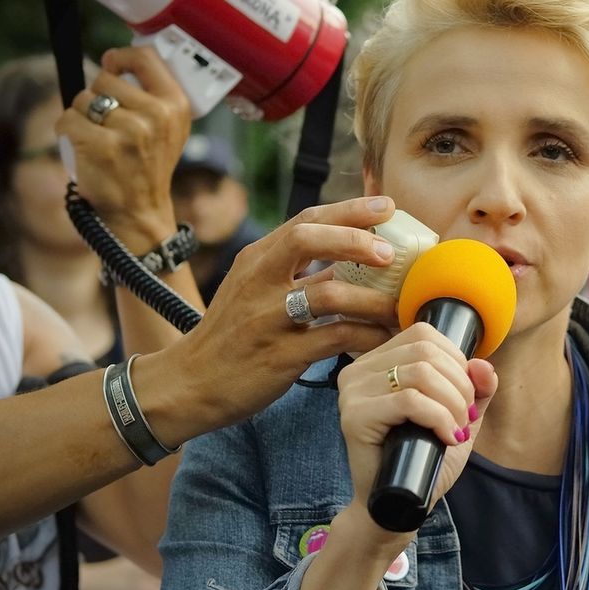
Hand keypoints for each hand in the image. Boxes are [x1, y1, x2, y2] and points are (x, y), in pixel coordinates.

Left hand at [56, 45, 191, 250]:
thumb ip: (150, 93)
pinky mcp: (100, 146)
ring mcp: (129, 132)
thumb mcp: (168, 128)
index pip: (144, 57)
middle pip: (104, 79)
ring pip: (83, 100)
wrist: (139, 212)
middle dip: (97, 97)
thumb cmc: (148, 166)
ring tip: (98, 140)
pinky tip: (82, 149)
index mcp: (175, 105)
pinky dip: (67, 133)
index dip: (120, 57)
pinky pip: (67, 120)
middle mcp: (156, 116)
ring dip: (81, 117)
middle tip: (108, 125)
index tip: (111, 65)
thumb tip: (111, 61)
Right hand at [151, 197, 407, 432]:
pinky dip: (366, 337)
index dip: (350, 209)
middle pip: (309, 238)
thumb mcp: (257, 293)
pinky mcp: (279, 355)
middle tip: (391, 251)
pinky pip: (334, 338)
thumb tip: (359, 256)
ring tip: (398, 305)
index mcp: (257, 260)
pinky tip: (384, 338)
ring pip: (328, 294)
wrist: (189, 384)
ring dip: (371, 299)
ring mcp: (267, 318)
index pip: (306, 220)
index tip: (387, 205)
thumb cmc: (232, 337)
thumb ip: (302, 274)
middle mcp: (259, 281)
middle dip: (355, 238)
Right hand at [335, 324, 498, 544]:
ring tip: (456, 429)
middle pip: (426, 351)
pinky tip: (447, 437)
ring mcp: (352, 391)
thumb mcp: (458, 417)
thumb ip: (475, 389)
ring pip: (420, 373)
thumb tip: (483, 363)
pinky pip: (409, 400)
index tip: (466, 397)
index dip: (456, 361)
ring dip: (452, 403)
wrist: (399, 504)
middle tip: (465, 418)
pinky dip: (439, 417)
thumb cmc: (423, 459)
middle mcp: (359, 370)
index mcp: (378, 361)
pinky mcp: (354, 416)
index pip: (423, 335)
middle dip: (459, 385)